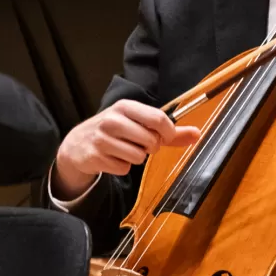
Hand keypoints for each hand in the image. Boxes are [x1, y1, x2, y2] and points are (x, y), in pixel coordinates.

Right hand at [53, 99, 199, 197]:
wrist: (77, 144)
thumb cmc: (115, 131)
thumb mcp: (138, 123)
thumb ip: (170, 131)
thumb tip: (197, 134)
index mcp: (125, 106)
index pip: (158, 118)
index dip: (168, 132)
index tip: (165, 137)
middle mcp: (112, 119)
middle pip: (151, 141)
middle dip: (150, 147)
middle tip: (139, 143)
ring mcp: (102, 138)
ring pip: (138, 157)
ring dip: (135, 158)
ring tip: (123, 150)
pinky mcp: (96, 156)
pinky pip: (124, 169)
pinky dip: (121, 167)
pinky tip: (112, 158)